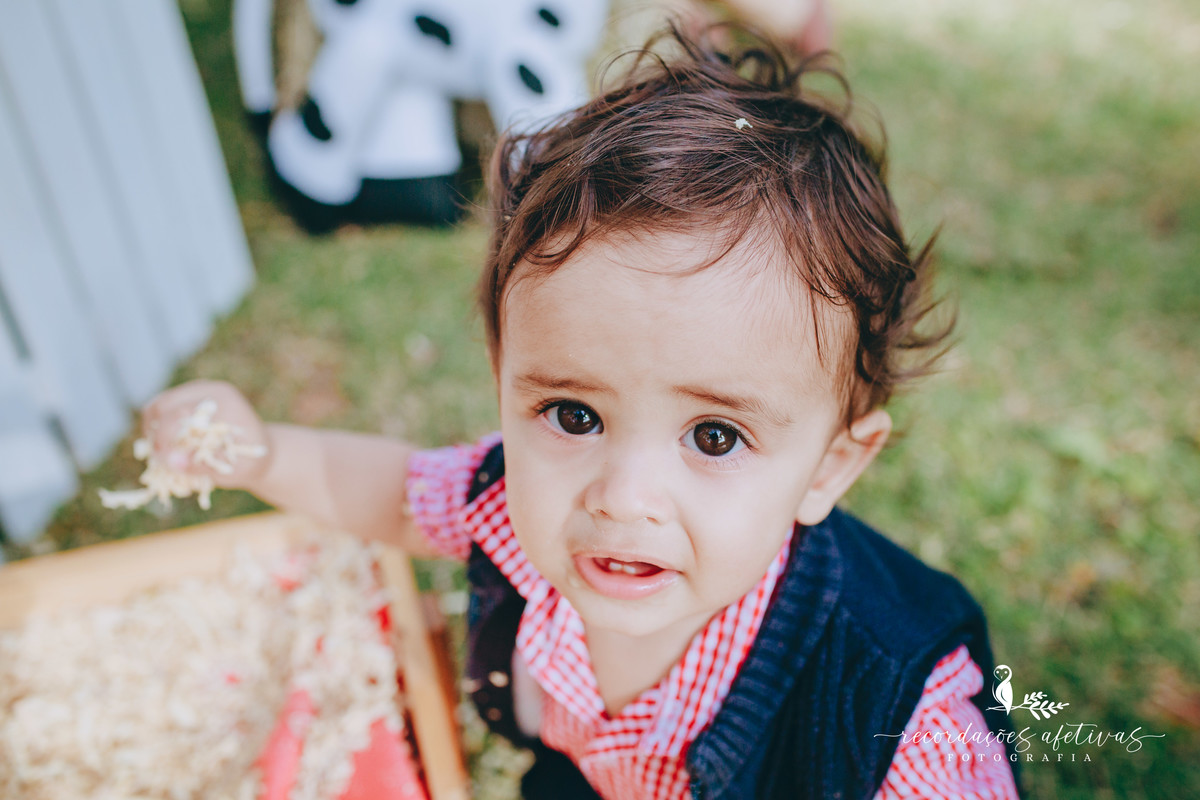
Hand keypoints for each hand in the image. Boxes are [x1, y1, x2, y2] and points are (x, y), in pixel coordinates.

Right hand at [140, 380, 270, 490]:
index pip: (183, 413)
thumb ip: (201, 466)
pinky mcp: (187, 397)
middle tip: (158, 458)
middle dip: (156, 433)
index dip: (165, 437)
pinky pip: (159, 408)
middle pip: (164, 404)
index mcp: (225, 402)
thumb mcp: (232, 470)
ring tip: (161, 452)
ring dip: (153, 430)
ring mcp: (197, 390)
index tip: (162, 460)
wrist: (259, 453)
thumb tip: (171, 462)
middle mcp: (210, 390)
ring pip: (157, 405)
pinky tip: (164, 446)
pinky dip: (156, 427)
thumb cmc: (248, 463)